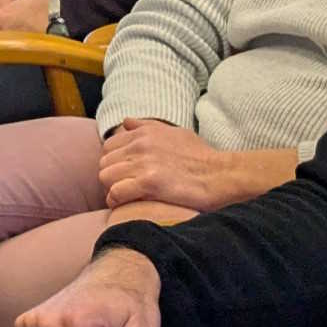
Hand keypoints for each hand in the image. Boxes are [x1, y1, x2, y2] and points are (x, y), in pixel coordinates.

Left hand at [100, 121, 288, 214]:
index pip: (108, 146)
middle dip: (111, 176)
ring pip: (106, 177)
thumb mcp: (175, 132)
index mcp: (144, 132)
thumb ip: (147, 126)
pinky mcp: (149, 184)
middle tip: (123, 187)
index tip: (122, 173)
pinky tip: (125, 204)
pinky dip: (116, 200)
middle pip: (104, 162)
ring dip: (112, 189)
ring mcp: (143, 164)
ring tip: (125, 196)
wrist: (222, 175)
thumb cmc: (202, 156)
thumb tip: (125, 122)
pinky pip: (116, 192)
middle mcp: (140, 145)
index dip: (113, 162)